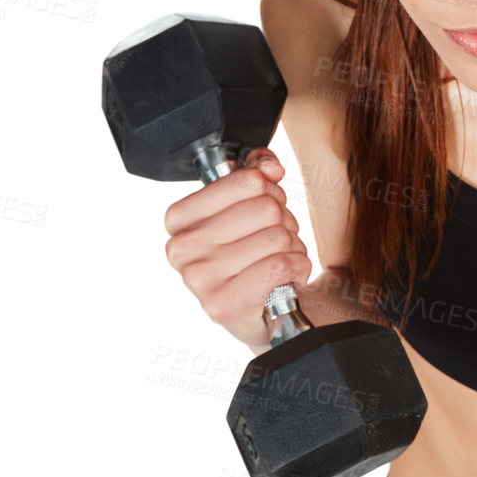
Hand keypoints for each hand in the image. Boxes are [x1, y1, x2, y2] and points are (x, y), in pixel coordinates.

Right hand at [163, 147, 312, 348]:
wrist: (261, 309)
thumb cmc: (252, 253)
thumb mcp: (248, 205)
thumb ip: (256, 172)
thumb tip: (269, 167)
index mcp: (179, 219)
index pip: (245, 181)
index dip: (267, 190)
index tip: (264, 204)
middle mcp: (181, 249)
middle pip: (265, 209)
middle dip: (283, 222)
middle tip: (274, 239)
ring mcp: (199, 280)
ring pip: (277, 238)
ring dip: (291, 248)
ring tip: (277, 260)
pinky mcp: (223, 306)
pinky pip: (281, 266)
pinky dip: (297, 268)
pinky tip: (285, 277)